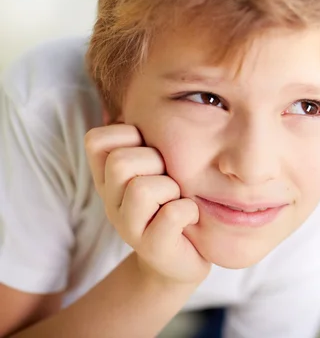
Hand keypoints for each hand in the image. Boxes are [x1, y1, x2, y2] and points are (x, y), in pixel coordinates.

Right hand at [85, 124, 210, 284]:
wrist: (181, 258)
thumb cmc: (172, 201)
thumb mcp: (156, 166)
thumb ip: (145, 137)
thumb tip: (140, 93)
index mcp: (109, 177)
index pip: (98, 139)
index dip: (127, 135)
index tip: (148, 150)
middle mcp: (111, 201)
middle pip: (121, 162)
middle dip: (155, 162)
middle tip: (169, 179)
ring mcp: (129, 227)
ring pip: (144, 189)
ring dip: (172, 189)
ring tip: (177, 199)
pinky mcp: (153, 247)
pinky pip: (173, 214)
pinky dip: (188, 211)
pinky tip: (190, 217)